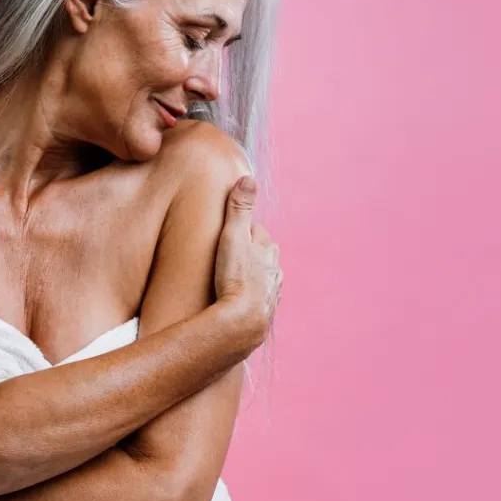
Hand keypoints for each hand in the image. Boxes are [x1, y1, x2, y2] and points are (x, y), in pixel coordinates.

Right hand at [213, 176, 282, 346]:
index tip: (226, 233)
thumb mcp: (233, 236)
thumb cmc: (235, 277)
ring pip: (262, 278)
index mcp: (268, 249)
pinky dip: (249, 298)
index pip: (255, 231)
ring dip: (249, 276)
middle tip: (225, 256)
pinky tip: (237, 303)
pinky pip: (258, 300)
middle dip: (247, 253)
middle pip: (261, 255)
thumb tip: (249, 178)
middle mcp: (275, 270)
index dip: (240, 231)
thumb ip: (239, 208)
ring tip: (230, 280)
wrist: (241, 323)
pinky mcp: (265, 313)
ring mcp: (272, 293)